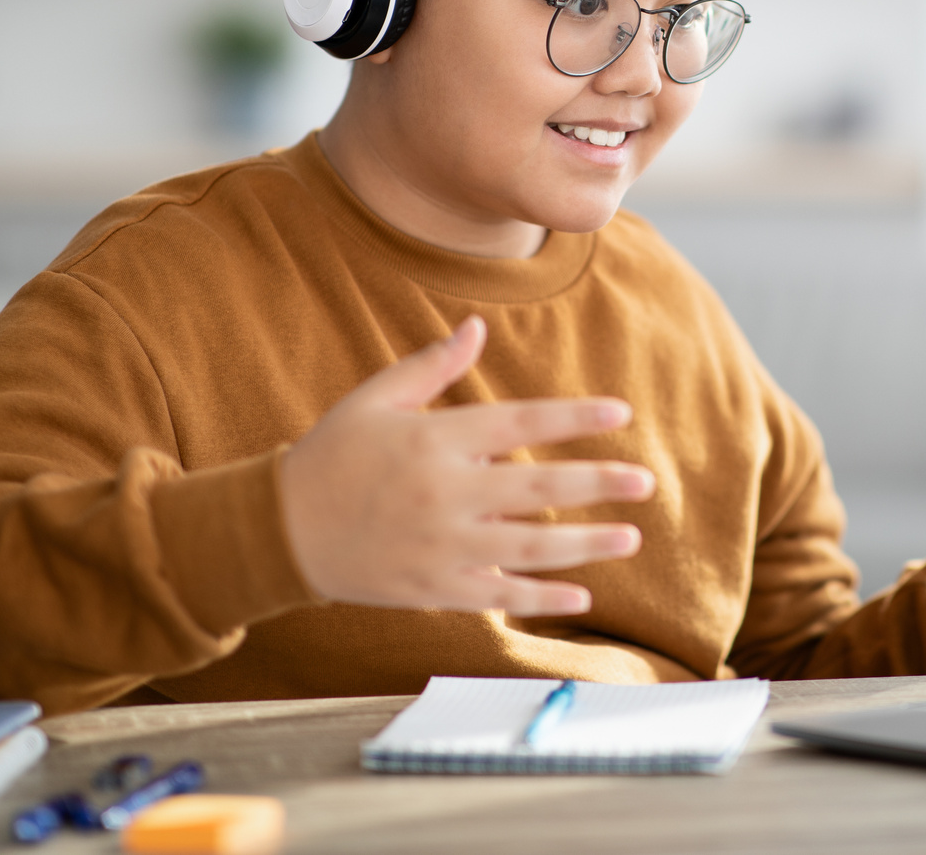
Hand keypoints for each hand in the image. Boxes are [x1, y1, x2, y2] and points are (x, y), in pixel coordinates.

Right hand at [278, 316, 654, 614]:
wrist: (278, 529)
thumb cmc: (332, 454)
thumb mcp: (376, 398)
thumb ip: (432, 366)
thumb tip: (477, 326)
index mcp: (435, 439)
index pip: (521, 422)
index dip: (574, 417)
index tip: (620, 414)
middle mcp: (444, 493)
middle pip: (538, 488)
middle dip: (598, 484)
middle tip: (647, 482)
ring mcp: (441, 546)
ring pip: (529, 547)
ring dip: (585, 544)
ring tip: (631, 538)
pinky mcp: (432, 589)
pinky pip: (498, 595)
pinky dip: (542, 599)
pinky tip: (581, 596)